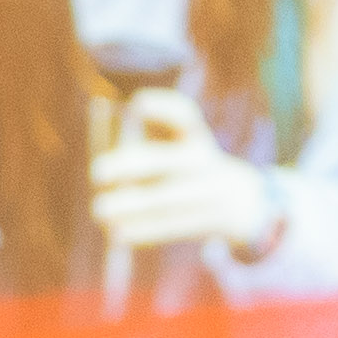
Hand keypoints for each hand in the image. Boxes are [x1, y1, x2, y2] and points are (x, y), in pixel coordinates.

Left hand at [91, 96, 284, 268]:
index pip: (185, 116)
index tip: (137, 103)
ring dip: (130, 206)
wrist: (240, 202)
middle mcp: (204, 162)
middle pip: (166, 160)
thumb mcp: (178, 150)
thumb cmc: (188, 171)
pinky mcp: (209, 221)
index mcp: (196, 138)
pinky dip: (143, 231)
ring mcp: (210, 193)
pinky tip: (118, 234)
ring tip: (100, 210)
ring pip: (165, 199)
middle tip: (97, 173)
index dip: (164, 108)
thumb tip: (102, 163)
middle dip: (131, 165)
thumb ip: (146, 147)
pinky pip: (172, 226)